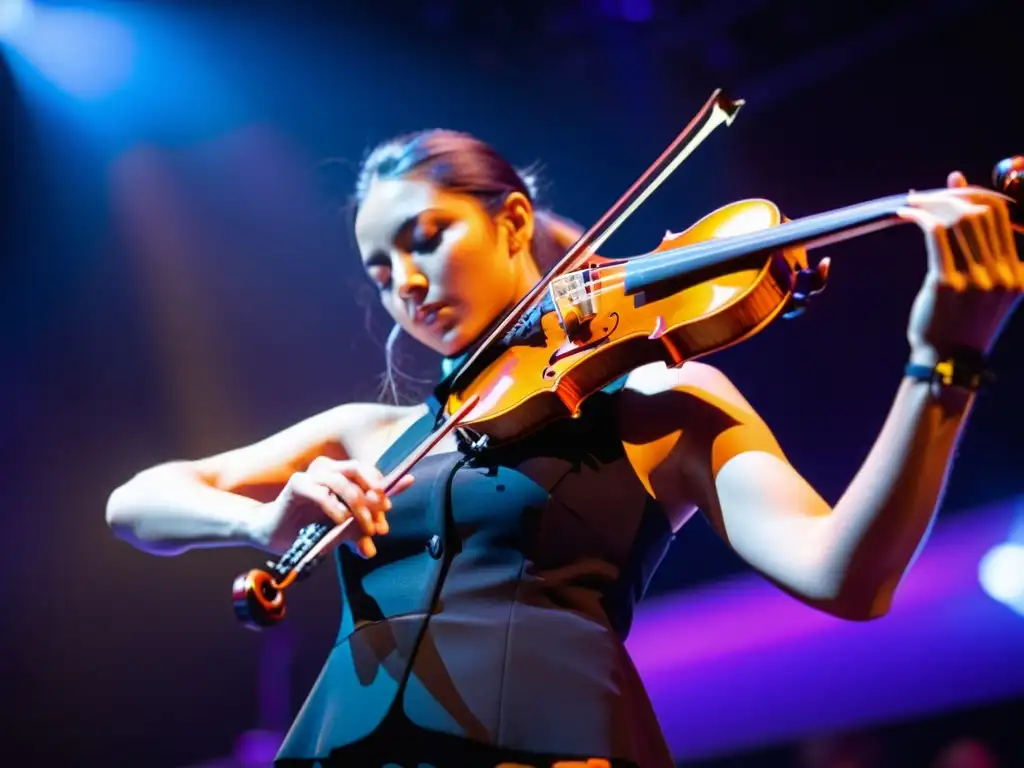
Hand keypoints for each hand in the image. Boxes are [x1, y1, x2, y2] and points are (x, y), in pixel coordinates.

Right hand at [248, 456, 413, 557]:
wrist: (275, 535)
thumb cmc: (309, 529)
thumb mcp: (342, 530)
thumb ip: (361, 528)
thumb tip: (383, 532)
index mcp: (341, 476)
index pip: (369, 473)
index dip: (388, 483)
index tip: (399, 495)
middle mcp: (328, 470)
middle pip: (359, 470)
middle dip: (375, 494)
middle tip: (382, 516)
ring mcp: (312, 476)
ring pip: (343, 481)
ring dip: (358, 506)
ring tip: (366, 527)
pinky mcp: (297, 485)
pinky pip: (321, 493)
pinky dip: (335, 509)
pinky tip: (341, 522)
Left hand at [901, 171, 1021, 365]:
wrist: (946, 361)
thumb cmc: (960, 320)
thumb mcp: (984, 283)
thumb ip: (979, 242)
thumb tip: (958, 183)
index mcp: (1020, 273)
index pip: (1003, 215)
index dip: (976, 193)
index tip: (951, 187)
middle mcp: (1004, 274)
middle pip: (981, 213)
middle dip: (952, 196)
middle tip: (926, 196)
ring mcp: (978, 280)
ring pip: (959, 220)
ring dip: (933, 204)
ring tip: (913, 203)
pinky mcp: (947, 284)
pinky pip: (935, 235)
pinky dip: (919, 217)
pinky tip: (905, 214)